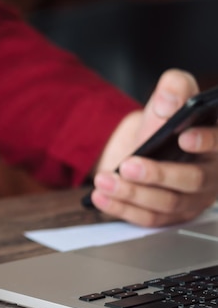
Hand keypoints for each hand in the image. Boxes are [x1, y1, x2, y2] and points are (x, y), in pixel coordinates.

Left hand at [90, 69, 217, 226]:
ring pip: (165, 203)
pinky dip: (121, 208)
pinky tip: (101, 196)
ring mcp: (189, 200)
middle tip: (128, 166)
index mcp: (216, 145)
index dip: (207, 142)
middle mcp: (209, 176)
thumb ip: (173, 89)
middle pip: (191, 180)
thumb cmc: (162, 125)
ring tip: (104, 180)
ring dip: (131, 193)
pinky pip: (147, 218)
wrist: (140, 147)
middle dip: (157, 174)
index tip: (184, 138)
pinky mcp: (168, 216)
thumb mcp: (167, 99)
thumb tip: (171, 99)